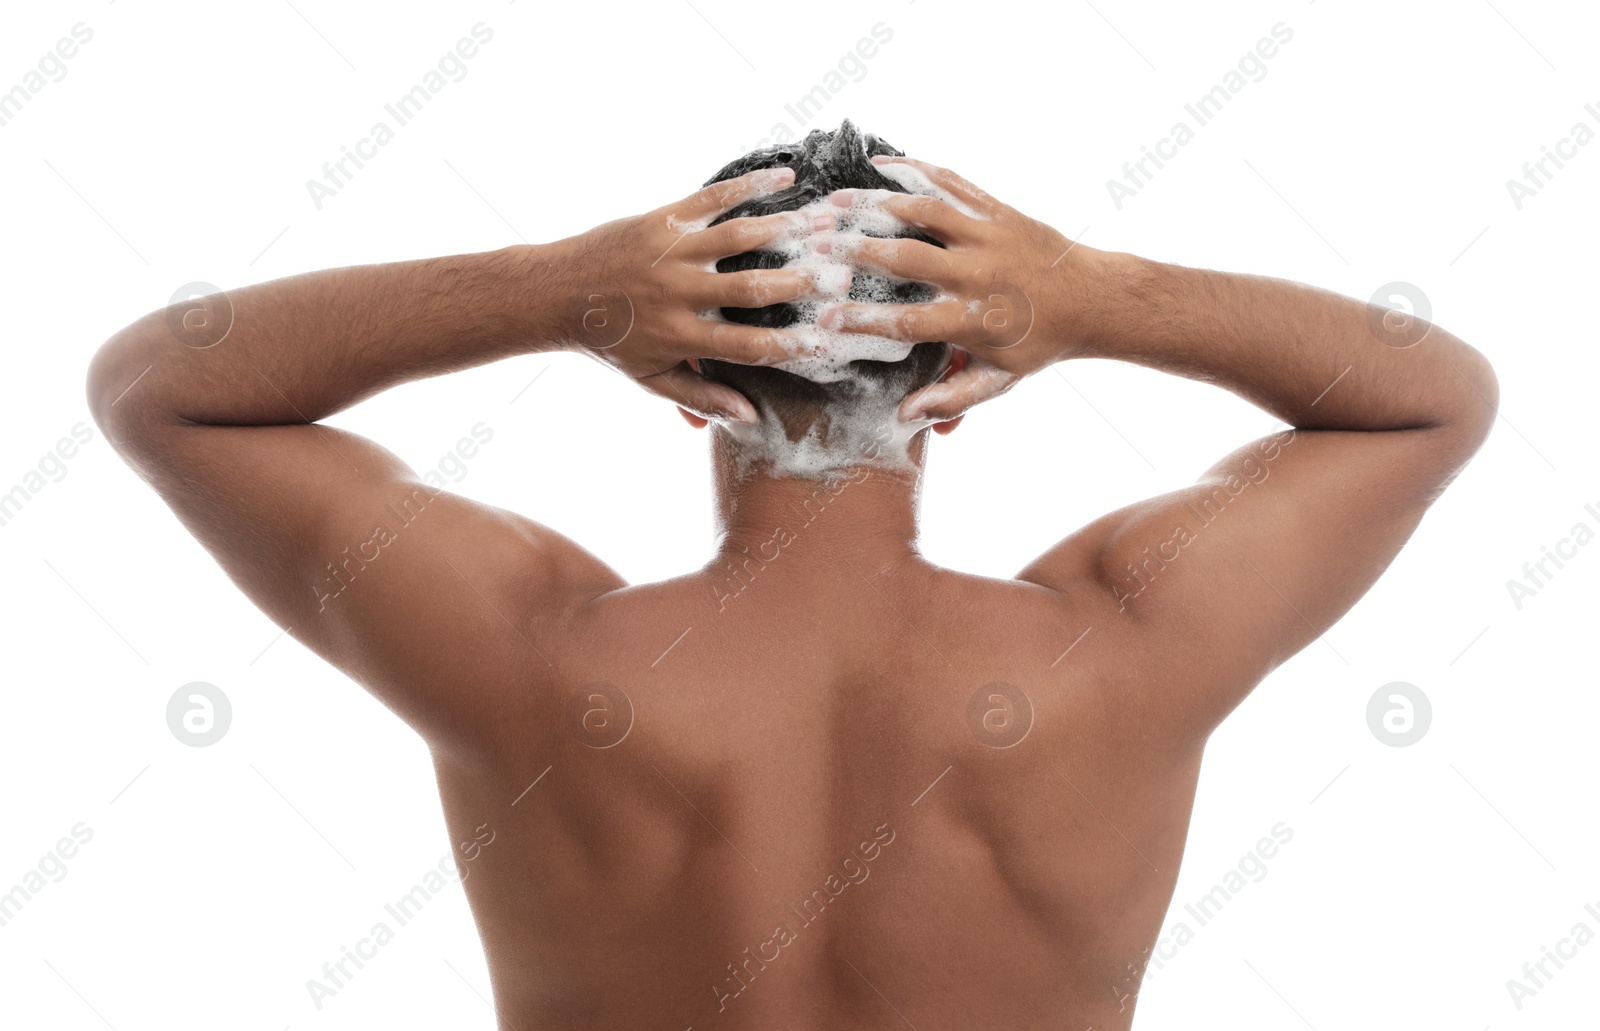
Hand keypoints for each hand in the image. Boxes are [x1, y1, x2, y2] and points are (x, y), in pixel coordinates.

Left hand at [555, 166, 843, 422]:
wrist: (556, 293)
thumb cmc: (611, 342)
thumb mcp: (651, 379)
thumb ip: (700, 397)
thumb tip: (750, 417)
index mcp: (680, 337)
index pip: (745, 347)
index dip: (789, 346)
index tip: (829, 342)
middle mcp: (678, 293)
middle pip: (750, 288)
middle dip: (799, 283)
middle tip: (842, 276)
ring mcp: (671, 252)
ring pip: (738, 237)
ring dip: (786, 229)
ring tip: (827, 224)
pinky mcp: (663, 220)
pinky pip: (712, 199)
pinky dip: (750, 185)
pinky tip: (787, 177)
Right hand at [817, 156, 1098, 421]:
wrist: (1093, 299)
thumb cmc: (1038, 344)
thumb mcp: (1000, 381)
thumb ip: (952, 399)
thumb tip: (906, 417)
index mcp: (977, 321)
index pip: (910, 323)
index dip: (864, 321)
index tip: (824, 320)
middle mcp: (980, 275)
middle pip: (909, 259)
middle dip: (858, 250)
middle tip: (814, 245)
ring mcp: (989, 236)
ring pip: (925, 212)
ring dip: (876, 203)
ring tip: (834, 201)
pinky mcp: (997, 210)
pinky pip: (952, 183)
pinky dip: (916, 169)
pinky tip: (879, 163)